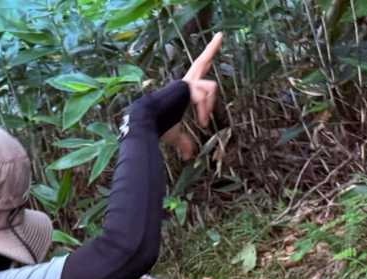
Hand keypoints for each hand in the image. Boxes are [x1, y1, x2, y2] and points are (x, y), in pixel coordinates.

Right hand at [163, 32, 222, 159]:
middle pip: (201, 61)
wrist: (145, 122)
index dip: (203, 67)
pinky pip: (205, 96)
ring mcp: (186, 83)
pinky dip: (205, 110)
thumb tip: (188, 156)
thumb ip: (184, 142)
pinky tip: (202, 121)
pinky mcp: (187, 86)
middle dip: (212, 48)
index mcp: (182, 91)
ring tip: (203, 122)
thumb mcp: (175, 134)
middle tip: (221, 35)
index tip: (210, 56)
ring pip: (210, 88)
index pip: (195, 76)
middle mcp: (184, 82)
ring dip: (209, 107)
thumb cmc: (156, 127)